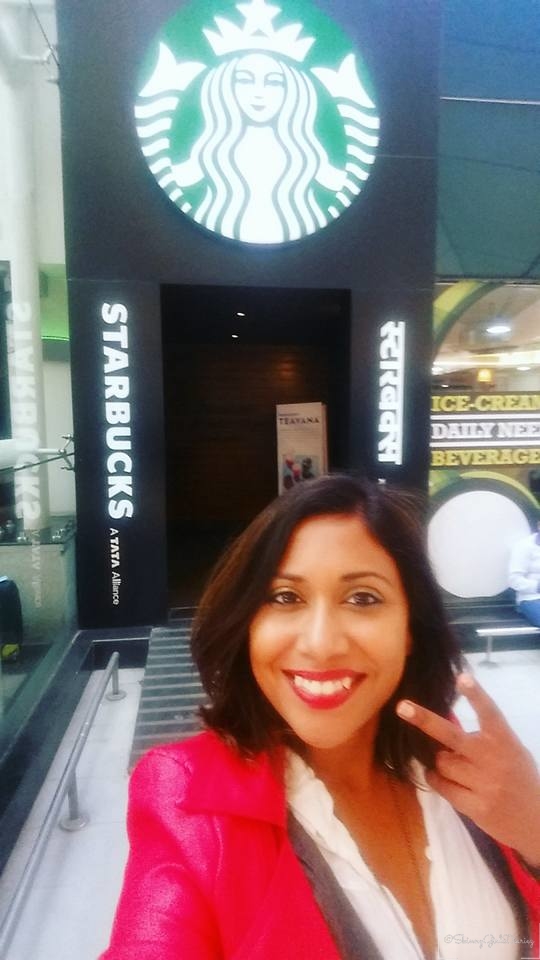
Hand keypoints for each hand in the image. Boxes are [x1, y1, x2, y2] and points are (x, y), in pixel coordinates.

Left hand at [396, 672, 539, 866]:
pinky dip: (436, 779)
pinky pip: (442, 787)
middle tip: (402, 707)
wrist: (536, 821)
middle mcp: (493, 760)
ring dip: (437, 761)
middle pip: (452, 736)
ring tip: (448, 762)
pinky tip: (440, 777)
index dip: (476, 695)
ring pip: (441, 763)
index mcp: (505, 741)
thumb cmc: (519, 777)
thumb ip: (486, 737)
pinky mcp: (475, 807)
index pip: (489, 713)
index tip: (462, 678)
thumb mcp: (511, 751)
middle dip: (425, 721)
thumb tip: (446, 723)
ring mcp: (484, 785)